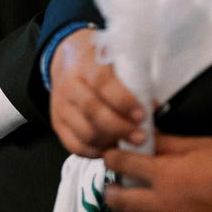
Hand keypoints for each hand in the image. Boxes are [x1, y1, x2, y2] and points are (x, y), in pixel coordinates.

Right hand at [49, 27, 145, 156]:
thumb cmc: (95, 61)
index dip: (123, 101)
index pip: (102, 83)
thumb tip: (153, 107)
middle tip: (140, 137)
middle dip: (120, 128)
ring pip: (84, 131)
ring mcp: (61, 106)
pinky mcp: (57, 123)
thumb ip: (132, 81)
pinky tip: (109, 149)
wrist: (65, 59)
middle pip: (93, 110)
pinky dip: (94, 152)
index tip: (142, 115)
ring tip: (127, 145)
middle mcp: (70, 85)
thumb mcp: (113, 59)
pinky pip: (74, 145)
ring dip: (109, 143)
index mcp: (86, 64)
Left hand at [102, 135, 211, 211]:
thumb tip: (148, 133)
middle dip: (110, 194)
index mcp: (165, 174)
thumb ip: (168, 143)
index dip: (112, 159)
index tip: (108, 157)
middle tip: (108, 191)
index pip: (125, 164)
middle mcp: (166, 203)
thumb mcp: (197, 144)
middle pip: (124, 201)